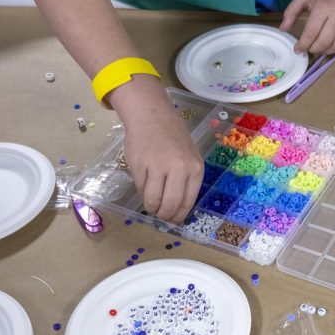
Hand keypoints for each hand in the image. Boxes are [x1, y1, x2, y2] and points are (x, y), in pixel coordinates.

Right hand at [107, 76, 202, 222]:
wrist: (152, 116)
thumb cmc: (173, 137)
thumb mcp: (189, 157)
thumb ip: (186, 180)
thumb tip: (177, 208)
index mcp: (195, 169)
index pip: (187, 202)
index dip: (178, 215)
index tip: (173, 219)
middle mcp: (178, 169)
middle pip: (170, 205)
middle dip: (164, 215)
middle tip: (160, 215)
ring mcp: (158, 167)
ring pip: (152, 200)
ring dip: (151, 207)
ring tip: (151, 203)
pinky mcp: (139, 165)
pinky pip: (140, 188)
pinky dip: (142, 191)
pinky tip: (145, 184)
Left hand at [279, 0, 334, 54]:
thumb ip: (291, 12)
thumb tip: (283, 29)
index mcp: (322, 7)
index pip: (311, 32)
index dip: (303, 44)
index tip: (297, 49)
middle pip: (324, 42)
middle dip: (313, 49)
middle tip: (308, 48)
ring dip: (325, 52)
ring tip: (319, 48)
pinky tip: (331, 48)